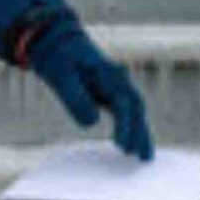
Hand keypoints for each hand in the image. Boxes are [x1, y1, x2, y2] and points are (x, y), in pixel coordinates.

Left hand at [25, 18, 155, 161]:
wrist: (55, 41)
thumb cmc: (58, 57)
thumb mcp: (61, 76)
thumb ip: (76, 98)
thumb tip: (93, 122)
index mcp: (108, 74)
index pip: (123, 104)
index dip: (125, 127)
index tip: (123, 147)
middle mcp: (117, 80)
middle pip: (136, 109)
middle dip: (141, 133)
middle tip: (144, 158)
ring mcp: (115, 85)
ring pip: (134, 112)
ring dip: (140, 133)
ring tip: (144, 157)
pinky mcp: (109, 92)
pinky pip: (125, 112)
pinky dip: (131, 127)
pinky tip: (132, 145)